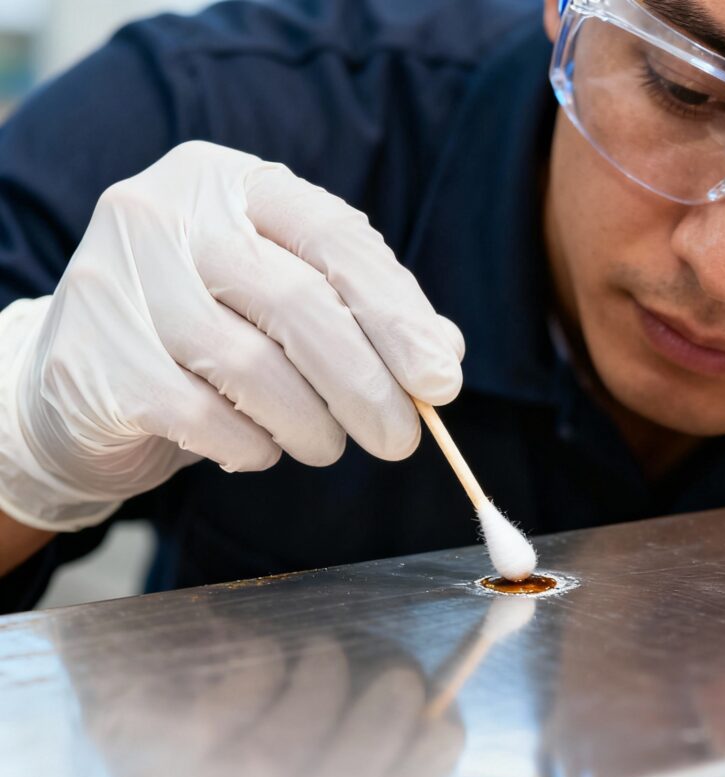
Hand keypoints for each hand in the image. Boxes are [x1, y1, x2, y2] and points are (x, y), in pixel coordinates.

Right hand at [0, 141, 463, 530]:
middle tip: (401, 441)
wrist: (86, 382)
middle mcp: (167, 215)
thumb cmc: (208, 338)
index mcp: (230, 184)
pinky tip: (258, 449)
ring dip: (311, 426)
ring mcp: (119, 281)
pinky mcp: (95, 358)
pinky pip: (201, 416)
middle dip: (367, 386)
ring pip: (252, 366)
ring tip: (326, 446)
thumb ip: (365, 317)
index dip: (399, 315)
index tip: (442, 382)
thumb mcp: (287, 307)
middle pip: (299, 303)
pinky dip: (251, 447)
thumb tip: (443, 357)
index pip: (335, 237)